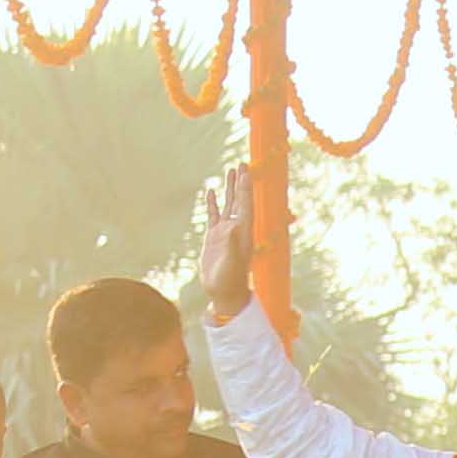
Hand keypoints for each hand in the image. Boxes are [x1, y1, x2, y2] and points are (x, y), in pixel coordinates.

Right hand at [199, 165, 254, 318]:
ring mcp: (225, 233)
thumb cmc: (229, 281)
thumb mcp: (230, 263)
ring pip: (228, 205)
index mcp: (243, 233)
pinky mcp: (214, 238)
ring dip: (230, 189)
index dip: (245, 188)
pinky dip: (213, 203)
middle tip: (243, 164)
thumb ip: (231, 244)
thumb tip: (233, 225)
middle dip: (241, 183)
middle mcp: (236, 230)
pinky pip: (214, 215)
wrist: (223, 293)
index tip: (246, 172)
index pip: (245, 205)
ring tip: (231, 171)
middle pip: (240, 200)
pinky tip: (211, 191)